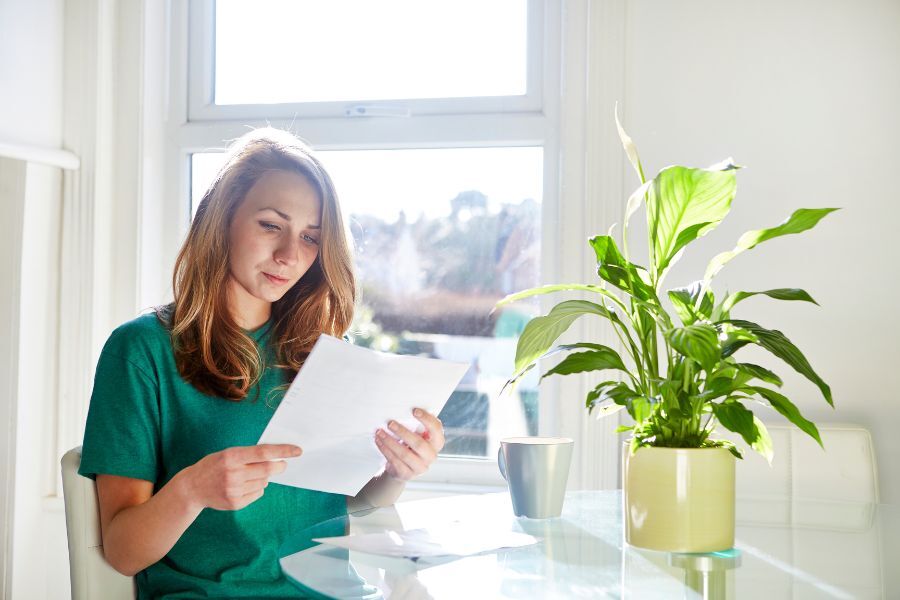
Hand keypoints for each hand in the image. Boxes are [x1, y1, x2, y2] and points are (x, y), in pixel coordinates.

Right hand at [183, 444, 301, 510]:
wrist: (192, 488)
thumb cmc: (214, 466)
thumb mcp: (227, 454)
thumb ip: (249, 455)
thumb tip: (275, 457)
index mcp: (232, 456)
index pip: (263, 452)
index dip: (282, 451)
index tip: (297, 451)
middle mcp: (233, 473)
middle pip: (267, 470)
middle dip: (279, 467)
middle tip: (281, 465)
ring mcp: (234, 490)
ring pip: (264, 482)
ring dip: (264, 478)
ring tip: (249, 475)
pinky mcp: (235, 503)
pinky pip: (258, 493)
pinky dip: (257, 488)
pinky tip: (243, 486)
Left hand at [375, 408, 443, 480]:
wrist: (403, 467)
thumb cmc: (411, 444)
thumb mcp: (418, 435)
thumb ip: (418, 425)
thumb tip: (406, 406)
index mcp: (437, 442)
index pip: (436, 429)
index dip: (427, 420)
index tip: (414, 410)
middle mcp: (431, 455)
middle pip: (419, 444)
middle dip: (403, 432)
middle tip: (390, 423)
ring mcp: (420, 467)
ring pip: (404, 454)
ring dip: (390, 441)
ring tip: (380, 432)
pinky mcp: (407, 474)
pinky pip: (394, 461)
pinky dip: (385, 450)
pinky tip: (379, 441)